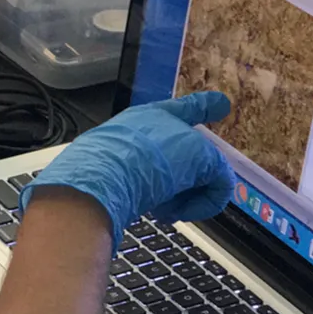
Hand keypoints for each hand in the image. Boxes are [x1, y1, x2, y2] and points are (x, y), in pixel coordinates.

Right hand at [20, 92, 235, 250]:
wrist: (100, 173)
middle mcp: (165, 122)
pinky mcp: (203, 155)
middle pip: (194, 149)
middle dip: (187, 181)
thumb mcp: (102, 167)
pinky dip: (199, 205)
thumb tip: (118, 195)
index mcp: (139, 120)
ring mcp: (185, 137)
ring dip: (186, 197)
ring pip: (203, 173)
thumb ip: (120, 171)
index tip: (221, 102)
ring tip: (162, 208)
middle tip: (170, 204)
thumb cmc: (91, 171)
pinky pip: (217, 187)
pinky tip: (173, 211)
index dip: (197, 107)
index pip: (174, 111)